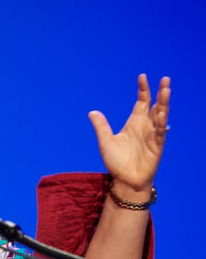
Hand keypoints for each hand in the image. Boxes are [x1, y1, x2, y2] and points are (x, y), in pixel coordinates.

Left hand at [88, 74, 170, 191]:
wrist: (124, 181)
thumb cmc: (116, 163)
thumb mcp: (106, 142)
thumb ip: (101, 127)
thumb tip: (92, 112)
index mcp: (134, 122)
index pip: (142, 101)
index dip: (143, 89)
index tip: (142, 77)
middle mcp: (145, 126)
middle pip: (155, 105)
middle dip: (160, 92)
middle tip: (165, 78)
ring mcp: (152, 135)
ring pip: (161, 115)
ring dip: (164, 103)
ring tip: (166, 90)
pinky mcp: (157, 146)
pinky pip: (161, 132)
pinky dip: (162, 123)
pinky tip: (162, 113)